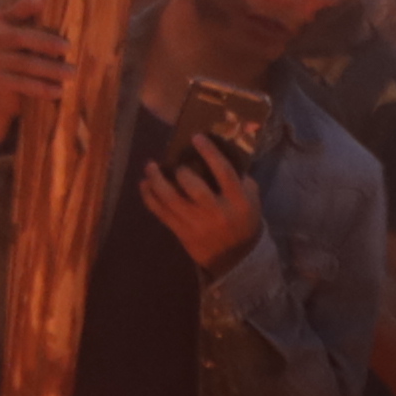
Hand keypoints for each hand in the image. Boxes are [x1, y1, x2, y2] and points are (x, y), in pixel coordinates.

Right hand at [0, 0, 72, 148]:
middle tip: (68, 47)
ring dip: (50, 69)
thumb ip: (42, 28)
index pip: (15, 10)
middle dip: (46, 42)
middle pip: (20, 38)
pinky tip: (58, 90)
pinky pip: (20, 83)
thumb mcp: (27, 38)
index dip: (27, 5)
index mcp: (3, 20)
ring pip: (24, 63)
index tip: (43, 0)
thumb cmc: (22, 57)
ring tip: (72, 73)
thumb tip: (74, 22)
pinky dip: (41, 87)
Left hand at [141, 133, 257, 270]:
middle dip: (182, 172)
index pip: (223, 172)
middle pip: (194, 188)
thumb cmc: (244, 222)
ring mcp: (196, 223)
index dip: (209, 153)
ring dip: (156, 181)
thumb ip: (240, 180)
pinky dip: (149, 197)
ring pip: (171, 200)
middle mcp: (216, 212)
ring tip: (149, 166)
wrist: (236, 258)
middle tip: (177, 165)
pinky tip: (144, 184)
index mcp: (237, 201)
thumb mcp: (251, 200)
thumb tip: (218, 156)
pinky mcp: (181, 232)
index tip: (196, 137)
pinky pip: (161, 213)